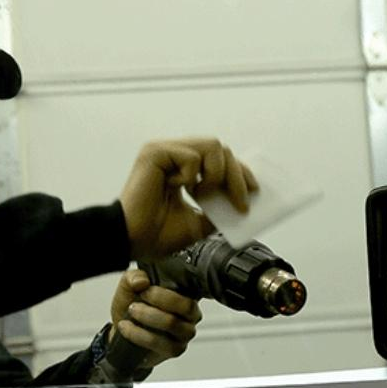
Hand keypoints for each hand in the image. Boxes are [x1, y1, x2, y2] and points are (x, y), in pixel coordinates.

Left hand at [109, 269, 202, 368]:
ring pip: (173, 324)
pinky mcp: (175, 349)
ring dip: (148, 317)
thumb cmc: (131, 303)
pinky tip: (128, 328)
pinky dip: (141, 335)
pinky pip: (164, 345)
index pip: (189, 290)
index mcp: (185, 293)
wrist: (122, 327)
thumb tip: (142, 281)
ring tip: (131, 312)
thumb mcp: (129, 285)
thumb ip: (133, 277)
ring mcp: (185, 333)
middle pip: (187, 307)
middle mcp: (190, 314)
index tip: (145, 288)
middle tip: (138, 300)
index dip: (166, 290)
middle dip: (159, 301)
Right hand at [119, 138, 257, 260]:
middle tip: (241, 202)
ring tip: (203, 195)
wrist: (132, 241)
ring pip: (212, 146)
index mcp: (181, 168)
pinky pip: (192, 156)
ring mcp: (164, 150)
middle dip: (237, 175)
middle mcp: (173, 154)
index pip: (219, 158)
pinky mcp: (155, 152)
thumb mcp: (200, 223)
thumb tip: (244, 204)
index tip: (254, 190)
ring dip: (217, 175)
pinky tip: (178, 189)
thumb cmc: (156, 234)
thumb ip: (220, 210)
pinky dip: (194, 175)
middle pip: (221, 149)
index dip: (240, 171)